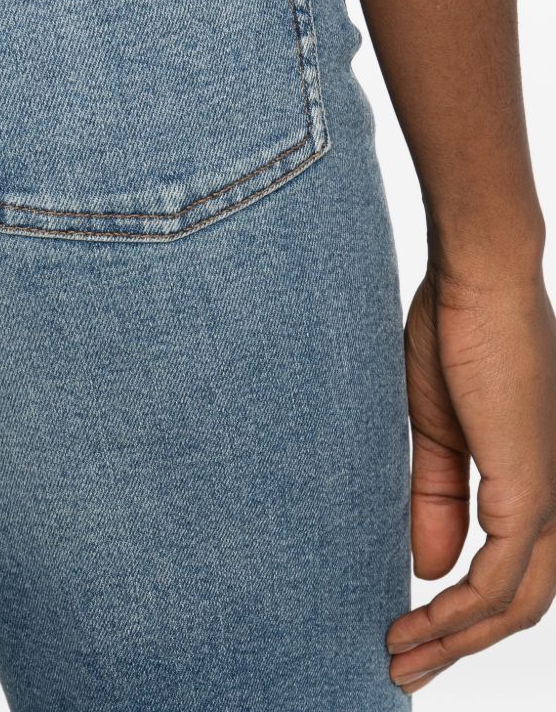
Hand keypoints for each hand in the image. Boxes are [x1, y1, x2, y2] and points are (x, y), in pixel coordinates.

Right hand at [388, 250, 555, 694]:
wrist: (476, 278)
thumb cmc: (458, 332)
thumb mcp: (437, 430)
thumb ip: (437, 498)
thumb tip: (430, 568)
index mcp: (532, 480)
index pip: (512, 573)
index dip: (463, 615)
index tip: (408, 632)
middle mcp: (555, 497)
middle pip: (520, 603)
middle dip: (458, 643)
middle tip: (403, 665)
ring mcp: (549, 493)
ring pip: (516, 600)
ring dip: (456, 638)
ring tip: (401, 654)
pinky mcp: (530, 485)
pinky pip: (501, 573)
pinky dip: (462, 608)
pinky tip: (424, 617)